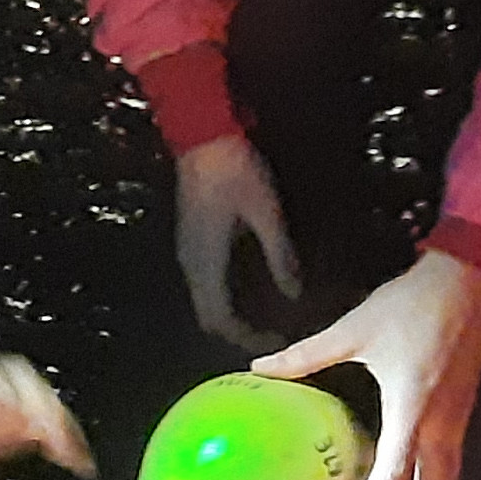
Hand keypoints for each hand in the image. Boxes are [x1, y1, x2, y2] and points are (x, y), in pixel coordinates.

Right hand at [172, 135, 303, 350]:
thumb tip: (293, 292)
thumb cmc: (235, 172)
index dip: (245, 337)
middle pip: (207, 314)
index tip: (274, 342)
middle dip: (237, 330)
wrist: (203, 137)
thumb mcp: (267, 213)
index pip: (220, 317)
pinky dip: (224, 294)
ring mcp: (188, 250)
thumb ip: (279, 256)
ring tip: (263, 315)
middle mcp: (191, 261)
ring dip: (229, 313)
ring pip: (204, 299)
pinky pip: (204, 281)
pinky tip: (249, 287)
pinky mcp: (191, 239)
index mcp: (207, 261)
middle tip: (271, 334)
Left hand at [253, 249, 480, 479]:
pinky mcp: (463, 415)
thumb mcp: (353, 329)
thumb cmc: (410, 305)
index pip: (394, 470)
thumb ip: (305, 355)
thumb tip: (257, 368)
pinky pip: (451, 469)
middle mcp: (440, 425)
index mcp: (412, 406)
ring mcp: (457, 422)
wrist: (471, 281)